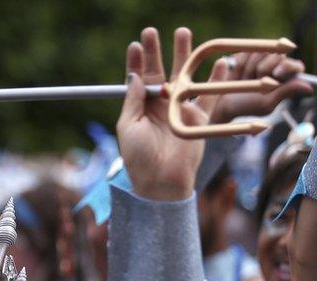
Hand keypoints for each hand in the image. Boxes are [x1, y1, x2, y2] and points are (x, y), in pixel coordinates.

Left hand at [116, 28, 226, 200]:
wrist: (161, 183)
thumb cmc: (139, 158)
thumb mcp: (128, 127)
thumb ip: (133, 101)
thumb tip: (134, 75)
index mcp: (141, 107)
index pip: (138, 78)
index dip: (137, 61)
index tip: (136, 44)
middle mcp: (161, 105)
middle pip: (161, 71)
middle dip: (158, 51)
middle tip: (154, 31)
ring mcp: (180, 110)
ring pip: (185, 77)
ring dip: (185, 56)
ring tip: (185, 34)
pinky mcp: (200, 118)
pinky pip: (210, 95)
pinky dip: (216, 78)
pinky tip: (218, 61)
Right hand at [210, 53, 311, 123]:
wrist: (220, 105)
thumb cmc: (245, 107)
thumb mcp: (266, 103)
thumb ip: (287, 92)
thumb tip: (309, 87)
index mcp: (285, 79)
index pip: (294, 65)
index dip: (286, 66)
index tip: (275, 74)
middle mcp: (275, 67)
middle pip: (278, 55)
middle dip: (264, 69)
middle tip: (255, 81)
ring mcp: (260, 59)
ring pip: (261, 52)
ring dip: (250, 68)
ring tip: (245, 80)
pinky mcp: (245, 55)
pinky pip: (245, 52)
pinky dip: (240, 63)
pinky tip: (237, 74)